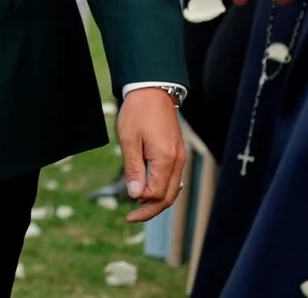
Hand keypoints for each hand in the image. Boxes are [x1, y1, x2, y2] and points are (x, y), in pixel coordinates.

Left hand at [116, 87, 184, 222]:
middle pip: (168, 197)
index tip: (127, 208)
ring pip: (172, 190)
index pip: (157, 194)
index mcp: (166, 159)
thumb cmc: (138, 112)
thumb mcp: (129, 139)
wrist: (153, 90)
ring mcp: (180, 158)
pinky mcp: (178, 154)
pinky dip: (161, 189)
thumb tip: (136, 195)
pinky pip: (173, 179)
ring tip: (137, 209)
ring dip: (156, 201)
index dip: (143, 204)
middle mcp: (177, 161)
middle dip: (150, 211)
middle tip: (131, 218)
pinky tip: (147, 191)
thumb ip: (134, 168)